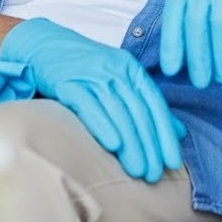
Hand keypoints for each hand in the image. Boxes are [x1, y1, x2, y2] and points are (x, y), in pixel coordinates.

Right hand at [0, 18, 184, 181]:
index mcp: (131, 68)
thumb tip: (178, 132)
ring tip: (138, 171)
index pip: (155, 103)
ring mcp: (92, 74)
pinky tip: (113, 145)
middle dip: (149, 145)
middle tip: (154, 174)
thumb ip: (146, 105)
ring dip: (130, 143)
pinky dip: (103, 125)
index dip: (165, 133)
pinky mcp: (68, 82)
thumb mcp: (118, 81)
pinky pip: (89, 106)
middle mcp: (115, 68)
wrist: (43, 46)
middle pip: (138, 110)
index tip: (172, 161)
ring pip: (118, 112)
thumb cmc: (84, 70)